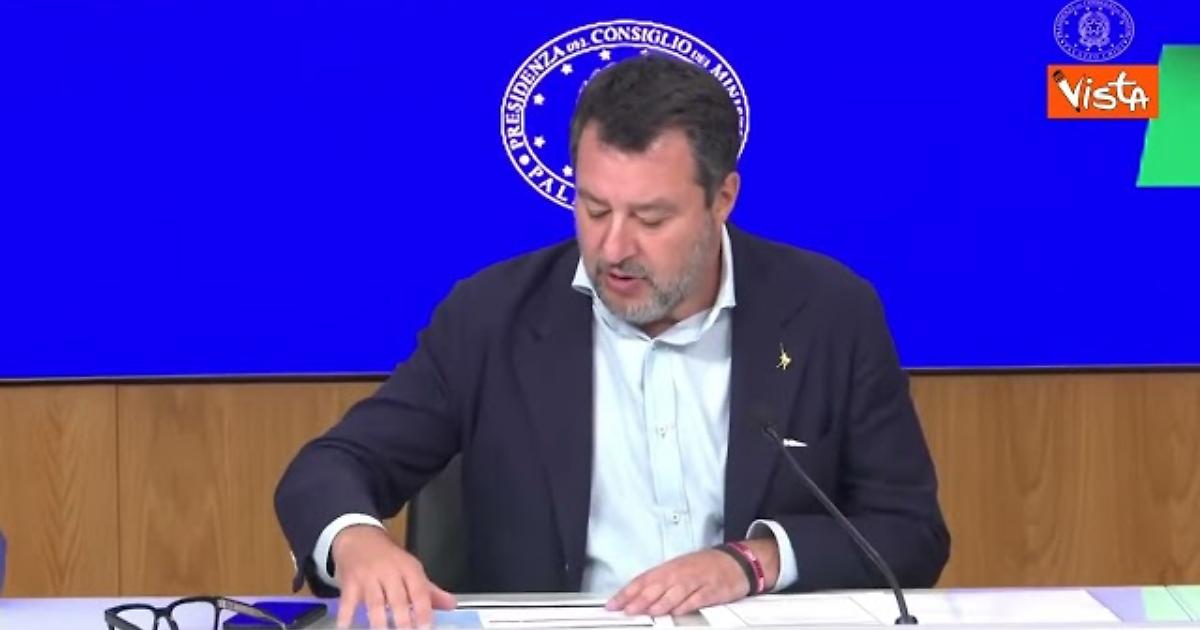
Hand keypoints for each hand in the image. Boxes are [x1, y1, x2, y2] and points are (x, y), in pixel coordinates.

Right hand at [331, 525, 456, 628]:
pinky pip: (348, 601)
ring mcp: (369, 577)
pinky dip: (346, 615)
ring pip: (375, 602)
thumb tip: (451, 605)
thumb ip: (429, 591)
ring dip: (378, 622)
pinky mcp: (350, 582)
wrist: (358, 536)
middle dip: (403, 620)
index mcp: (409, 569)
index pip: (420, 591)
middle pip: (398, 599)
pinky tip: (345, 627)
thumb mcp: (410, 569)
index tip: (426, 628)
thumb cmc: (389, 559)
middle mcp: (390, 572)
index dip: (424, 611)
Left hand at [607, 539, 779, 616]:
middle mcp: (680, 573)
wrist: (735, 561)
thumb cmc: (705, 567)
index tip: (614, 603)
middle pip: (657, 586)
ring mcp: (697, 580)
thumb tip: (635, 597)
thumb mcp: (679, 570)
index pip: (643, 579)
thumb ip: (659, 584)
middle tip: (627, 609)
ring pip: (676, 592)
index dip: (627, 592)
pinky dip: (687, 605)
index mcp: (669, 568)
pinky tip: (678, 611)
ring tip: (649, 611)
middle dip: (640, 598)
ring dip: (661, 602)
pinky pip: (698, 597)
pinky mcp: (712, 589)